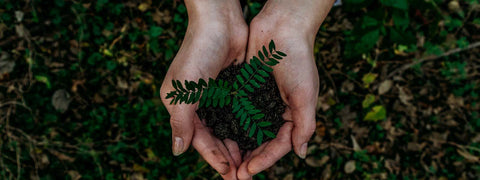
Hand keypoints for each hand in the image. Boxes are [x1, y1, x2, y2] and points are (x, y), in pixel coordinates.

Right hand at [159, 0, 246, 178]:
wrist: (220, 21)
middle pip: (213, 137)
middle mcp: (197, 103)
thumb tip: (177, 151)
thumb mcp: (184, 89)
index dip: (213, 156)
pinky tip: (256, 139)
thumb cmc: (198, 51)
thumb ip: (180, 121)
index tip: (228, 172)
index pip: (197, 138)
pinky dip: (245, 127)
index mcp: (181, 105)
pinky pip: (238, 114)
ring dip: (237, 145)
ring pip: (227, 128)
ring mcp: (216, 96)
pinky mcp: (232, 88)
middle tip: (242, 175)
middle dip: (226, 156)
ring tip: (250, 164)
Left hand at [237, 1, 334, 178]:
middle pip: (262, 143)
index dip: (265, 160)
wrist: (282, 28)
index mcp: (293, 115)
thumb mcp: (305, 94)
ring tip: (226, 163)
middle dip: (249, 159)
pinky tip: (219, 136)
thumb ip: (304, 124)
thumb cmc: (298, 59)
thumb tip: (301, 153)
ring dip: (238, 147)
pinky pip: (237, 113)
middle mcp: (276, 111)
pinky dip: (230, 126)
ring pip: (247, 131)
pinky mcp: (246, 90)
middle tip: (234, 175)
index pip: (279, 145)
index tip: (248, 171)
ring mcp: (260, 102)